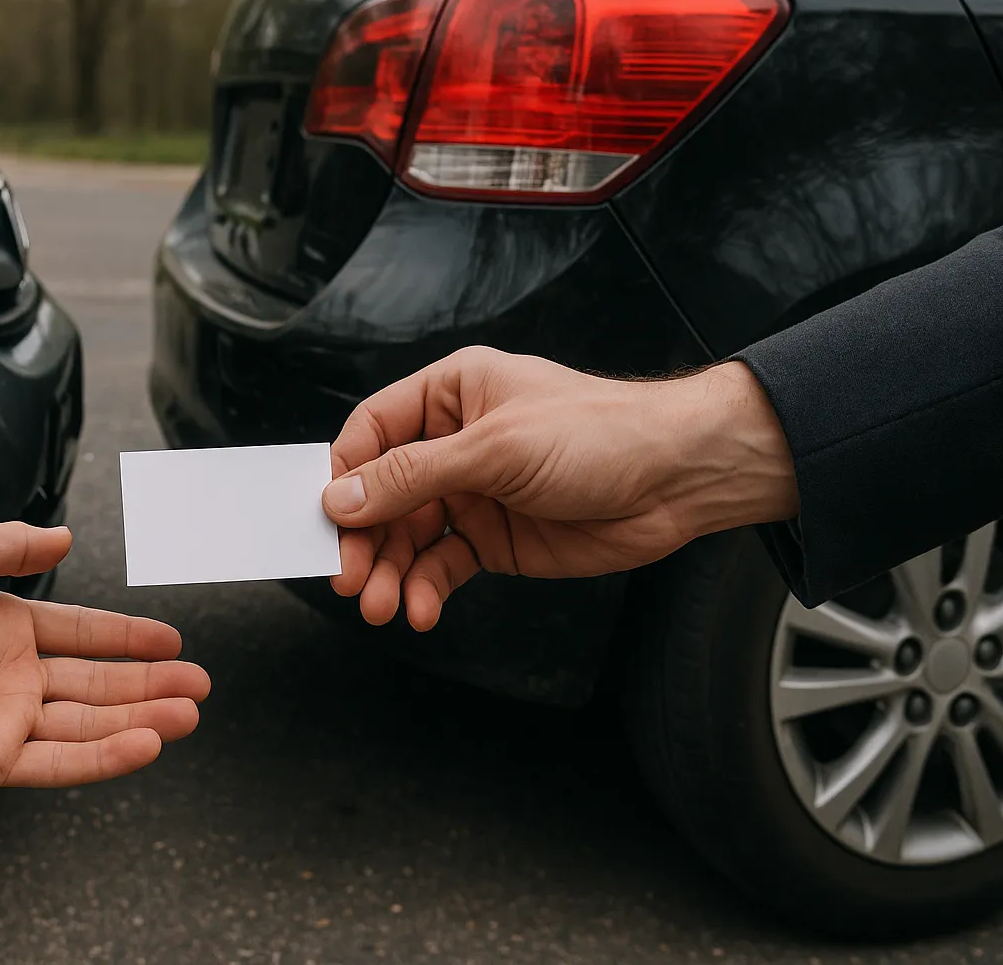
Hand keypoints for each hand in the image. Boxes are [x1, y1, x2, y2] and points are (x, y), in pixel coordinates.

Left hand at [0, 522, 209, 790]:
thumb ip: (13, 543)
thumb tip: (60, 536)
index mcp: (5, 627)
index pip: (85, 635)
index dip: (130, 638)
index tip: (170, 642)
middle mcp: (10, 677)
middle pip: (99, 683)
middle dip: (151, 684)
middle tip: (198, 686)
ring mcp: (3, 721)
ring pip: (89, 725)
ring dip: (141, 720)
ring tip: (187, 715)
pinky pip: (58, 762)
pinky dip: (105, 757)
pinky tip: (143, 744)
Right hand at [321, 348, 798, 630]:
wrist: (678, 480)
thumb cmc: (602, 433)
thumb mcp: (494, 449)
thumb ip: (413, 476)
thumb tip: (342, 498)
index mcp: (451, 395)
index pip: (371, 433)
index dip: (344, 477)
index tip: (324, 520)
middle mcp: (455, 443)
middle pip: (381, 495)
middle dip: (363, 540)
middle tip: (349, 578)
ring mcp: (474, 494)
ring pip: (407, 538)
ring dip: (389, 573)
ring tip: (381, 605)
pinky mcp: (494, 540)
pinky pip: (442, 566)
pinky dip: (424, 589)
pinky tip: (420, 608)